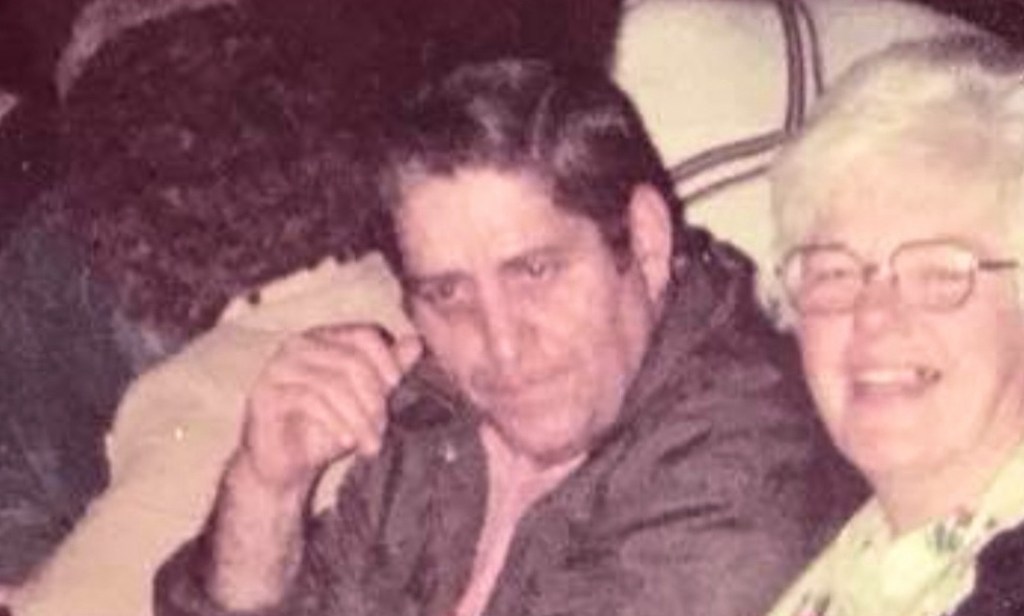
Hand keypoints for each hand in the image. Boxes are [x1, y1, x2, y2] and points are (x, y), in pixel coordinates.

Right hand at [235, 323, 422, 494]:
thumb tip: (416, 342)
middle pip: (352, 360)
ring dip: (358, 418)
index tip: (397, 389)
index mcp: (325, 338)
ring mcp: (278, 366)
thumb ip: (389, 371)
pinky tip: (347, 442)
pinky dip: (336, 423)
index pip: (365, 334)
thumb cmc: (327, 430)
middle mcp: (299, 345)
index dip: (387, 361)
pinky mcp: (265, 393)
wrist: (287, 468)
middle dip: (374, 399)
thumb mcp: (366, 401)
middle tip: (381, 431)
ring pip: (333, 383)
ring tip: (369, 444)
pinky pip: (310, 400)